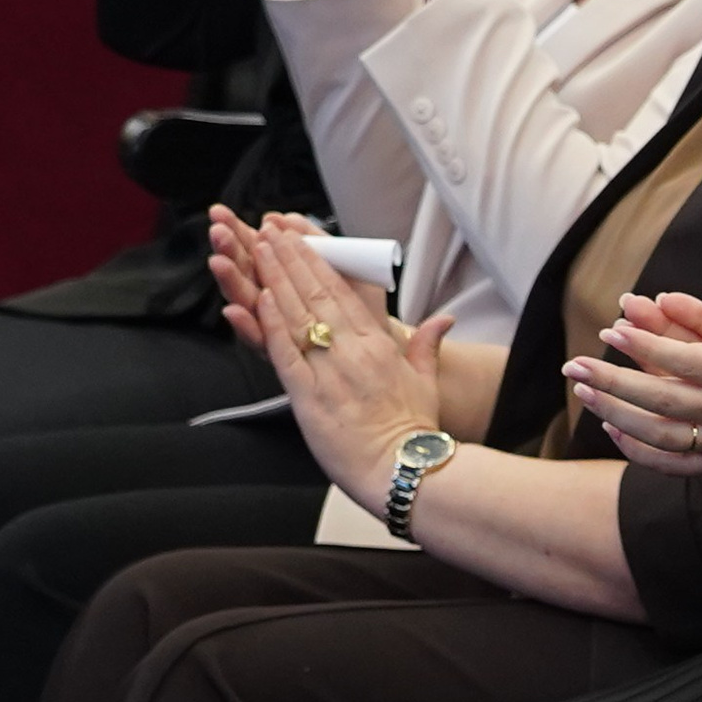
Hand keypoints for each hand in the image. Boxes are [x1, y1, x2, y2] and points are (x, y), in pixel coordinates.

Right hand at [206, 203, 360, 350]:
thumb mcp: (342, 264)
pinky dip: (248, 326)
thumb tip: (280, 218)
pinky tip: (235, 311)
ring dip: (231, 282)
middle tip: (217, 231)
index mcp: (286, 276)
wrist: (381, 347)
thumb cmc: (360, 304)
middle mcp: (274, 302)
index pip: (254, 249)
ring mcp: (276, 327)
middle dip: (229, 251)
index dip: (236, 231)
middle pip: (244, 273)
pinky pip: (262, 341)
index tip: (220, 214)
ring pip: (246, 303)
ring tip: (219, 262)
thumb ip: (312, 239)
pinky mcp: (284, 355)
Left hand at [251, 222, 451, 507]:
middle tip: (269, 231)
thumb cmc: (414, 431)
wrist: (402, 470)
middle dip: (290, 259)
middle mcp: (354, 351)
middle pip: (317, 294)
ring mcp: (330, 371)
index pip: (343, 293)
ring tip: (256, 248)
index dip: (318, 262)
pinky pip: (287, 352)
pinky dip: (271, 323)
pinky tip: (259, 297)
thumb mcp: (426, 383)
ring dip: (275, 279)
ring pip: (298, 315)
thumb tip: (444, 320)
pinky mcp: (309, 396)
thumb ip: (428, 346)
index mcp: (379, 346)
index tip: (299, 239)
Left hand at [563, 289, 701, 481]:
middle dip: (612, 381)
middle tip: (575, 363)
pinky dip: (639, 452)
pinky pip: (673, 465)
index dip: (644, 344)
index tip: (613, 329)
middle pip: (658, 399)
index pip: (683, 360)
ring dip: (615, 414)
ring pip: (658, 435)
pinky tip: (614, 431)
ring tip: (584, 392)